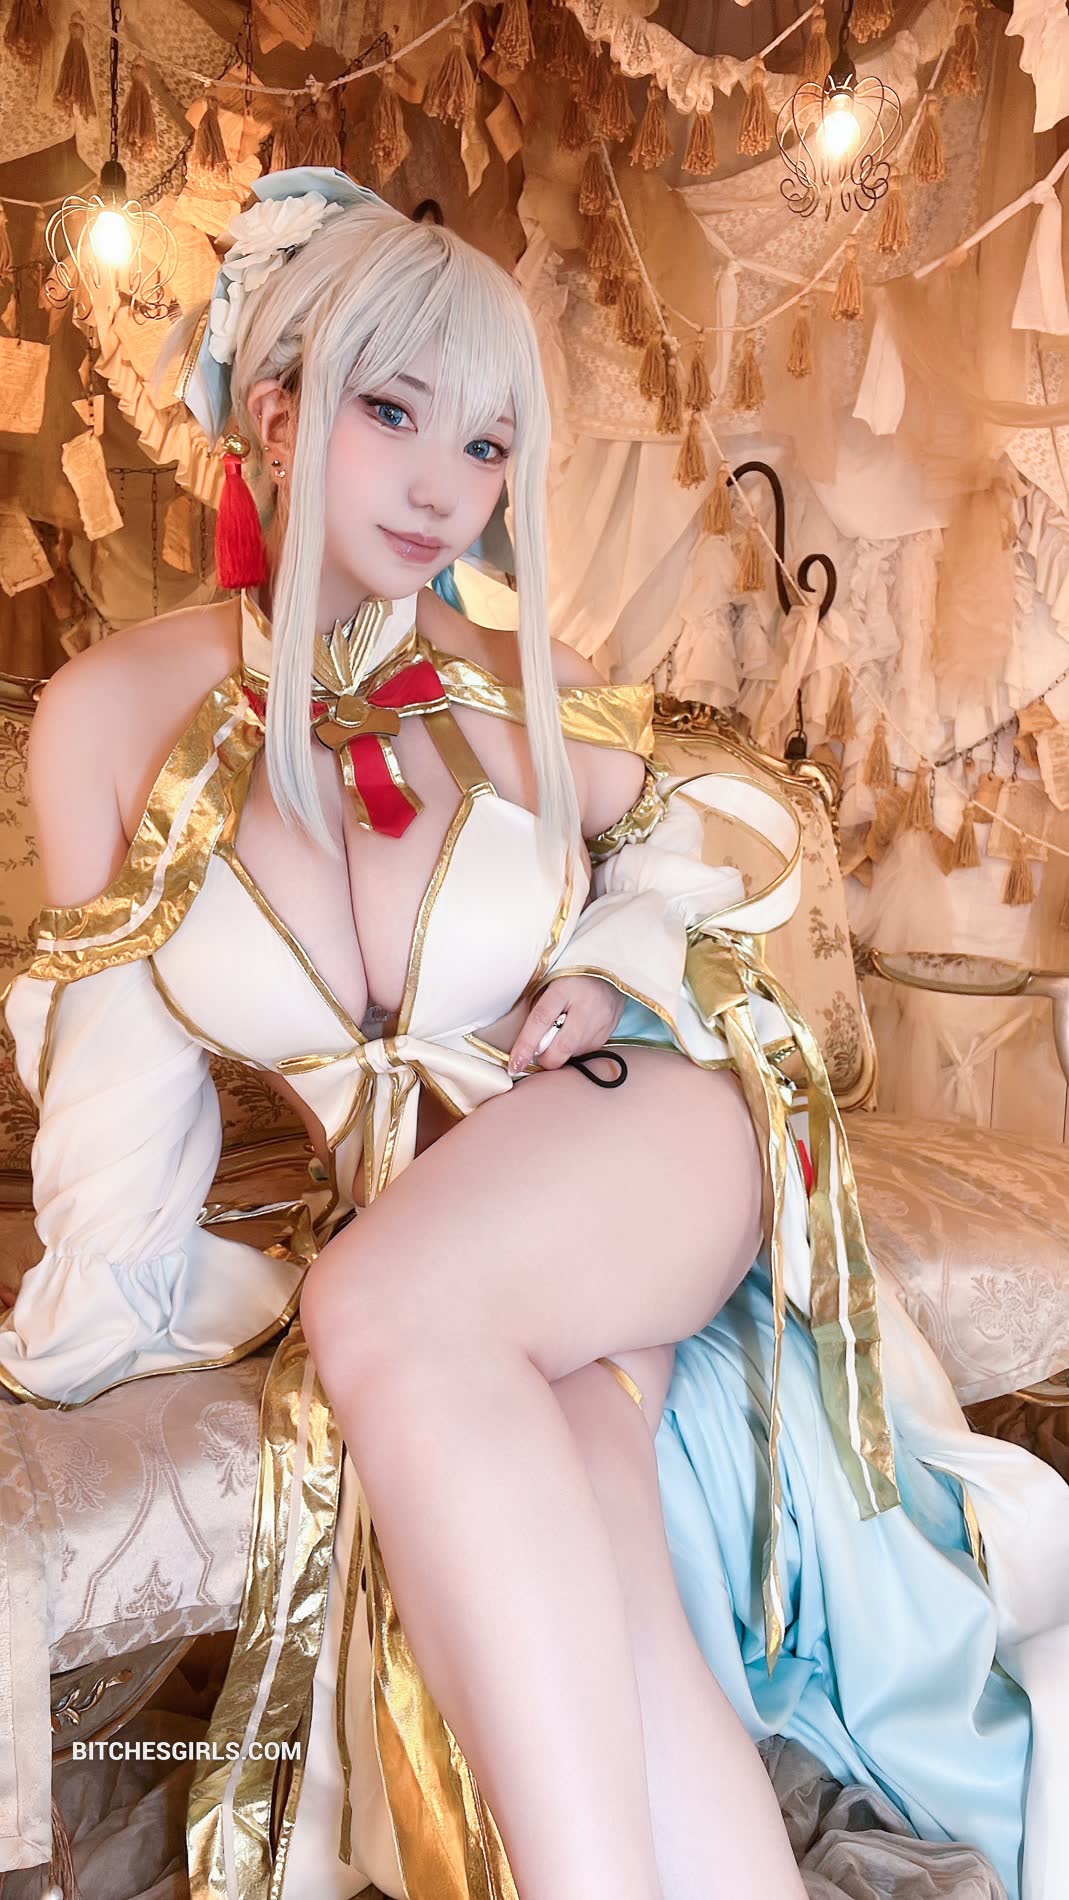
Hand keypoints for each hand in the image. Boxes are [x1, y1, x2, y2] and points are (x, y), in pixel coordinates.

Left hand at [507, 975, 625, 1076]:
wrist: (610, 976)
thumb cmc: (572, 980)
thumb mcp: (551, 985)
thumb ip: (539, 1011)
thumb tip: (527, 1045)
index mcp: (564, 989)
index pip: (540, 1021)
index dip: (525, 1045)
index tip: (515, 1064)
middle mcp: (585, 1007)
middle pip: (560, 1048)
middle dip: (545, 1057)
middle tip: (541, 1047)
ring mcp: (600, 1024)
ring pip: (572, 1054)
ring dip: (561, 1051)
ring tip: (564, 1030)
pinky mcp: (607, 1036)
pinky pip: (584, 1053)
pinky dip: (574, 1049)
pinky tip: (577, 1032)